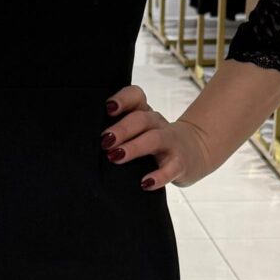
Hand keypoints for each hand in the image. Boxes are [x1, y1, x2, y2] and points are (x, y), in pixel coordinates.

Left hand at [100, 85, 218, 191]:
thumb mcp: (141, 131)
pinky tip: (145, 183)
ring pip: (154, 139)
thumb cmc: (156, 143)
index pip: (136, 97)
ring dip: (134, 147)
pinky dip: (158, 176)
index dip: (123, 99)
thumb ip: (119, 132)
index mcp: (145, 114)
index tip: (108, 108)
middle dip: (121, 129)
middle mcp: (157, 124)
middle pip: (141, 119)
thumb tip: (85, 142)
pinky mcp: (180, 164)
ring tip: (116, 157)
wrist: (194, 152)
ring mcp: (170, 143)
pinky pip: (171, 169)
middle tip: (104, 141)